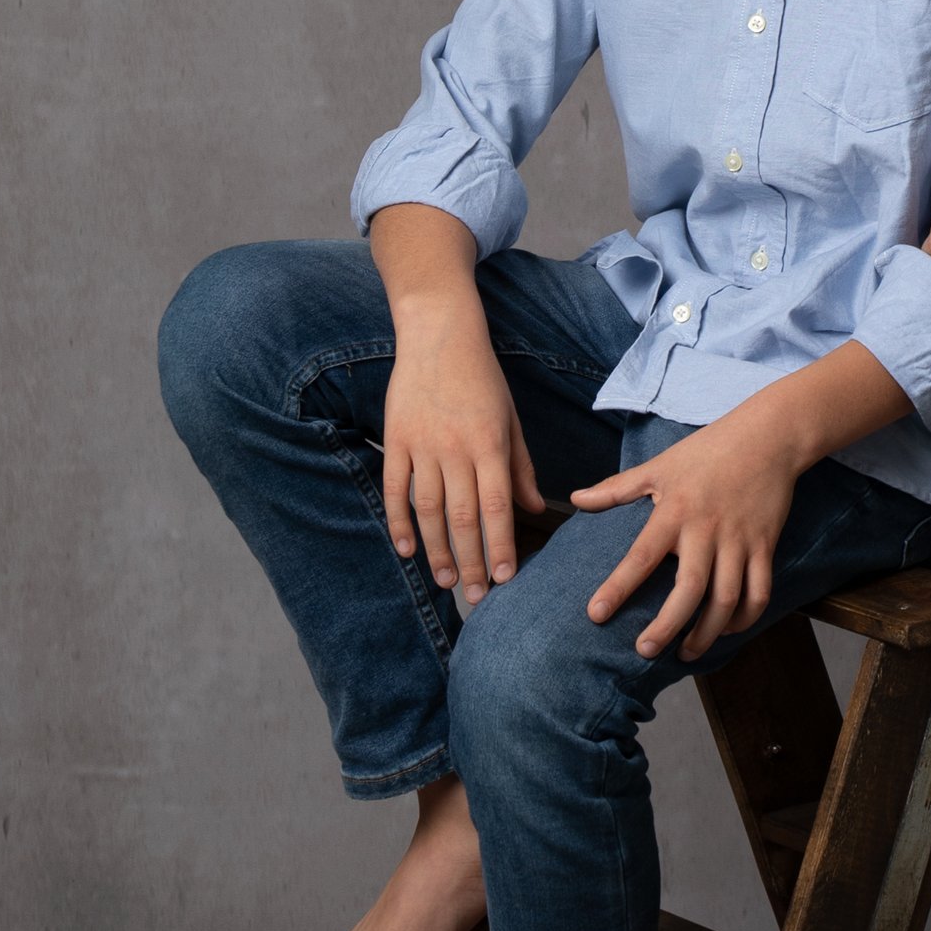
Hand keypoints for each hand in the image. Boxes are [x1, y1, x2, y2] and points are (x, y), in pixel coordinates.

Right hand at [382, 315, 545, 605]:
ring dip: (436, 551)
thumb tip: (535, 509)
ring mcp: (422, 446)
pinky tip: (407, 550)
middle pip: (462, 517)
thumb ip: (520, 466)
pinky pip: (394, 490)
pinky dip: (399, 522)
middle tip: (477, 596)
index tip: (506, 578)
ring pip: (427, 510)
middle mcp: (455, 449)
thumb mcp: (510, 419)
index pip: (497, 506)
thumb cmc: (482, 379)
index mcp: (489, 444)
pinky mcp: (395, 440)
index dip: (501, 545)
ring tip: (447, 581)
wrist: (439, 334)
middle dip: (471, 561)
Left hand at [569, 402, 804, 662]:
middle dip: (667, 625)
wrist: (768, 437)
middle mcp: (707, 529)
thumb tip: (575, 499)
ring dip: (706, 632)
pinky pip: (759, 592)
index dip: (618, 587)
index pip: (641, 555)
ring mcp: (739, 540)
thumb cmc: (707, 451)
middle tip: (645, 650)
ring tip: (686, 652)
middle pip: (690, 588)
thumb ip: (616, 488)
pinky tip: (725, 630)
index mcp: (675, 511)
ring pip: (726, 598)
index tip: (596, 614)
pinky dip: (744, 618)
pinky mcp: (766, 546)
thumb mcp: (658, 465)